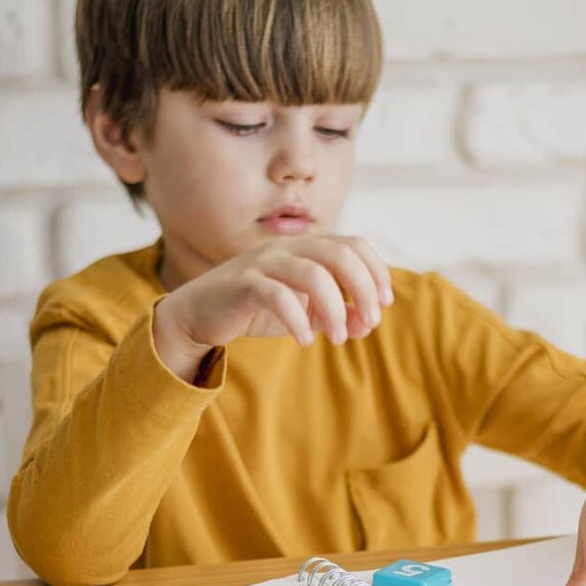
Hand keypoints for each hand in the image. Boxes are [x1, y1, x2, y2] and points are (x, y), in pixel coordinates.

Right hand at [152, 235, 393, 381]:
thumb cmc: (258, 308)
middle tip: (370, 321)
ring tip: (337, 338)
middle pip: (339, 254)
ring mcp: (264, 262)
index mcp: (307, 248)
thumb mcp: (306, 313)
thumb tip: (367, 323)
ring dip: (334, 308)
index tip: (384, 303)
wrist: (201, 314)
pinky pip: (277, 295)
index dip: (376, 270)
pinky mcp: (243, 283)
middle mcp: (288, 248)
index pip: (354, 244)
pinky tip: (303, 341)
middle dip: (363, 288)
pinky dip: (297, 320)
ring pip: (313, 274)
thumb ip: (338, 315)